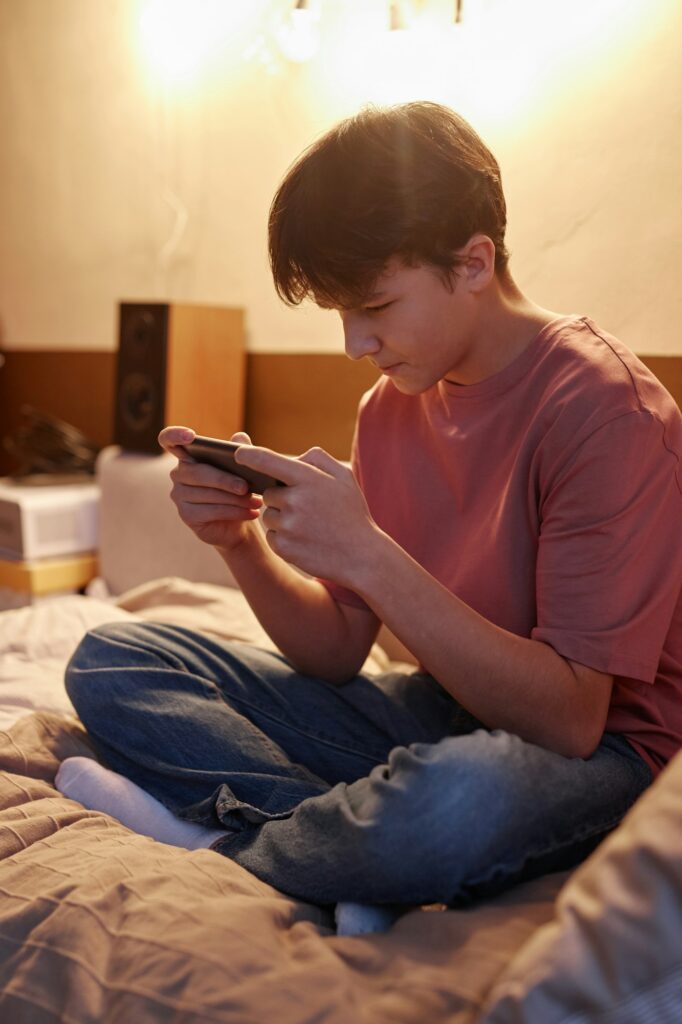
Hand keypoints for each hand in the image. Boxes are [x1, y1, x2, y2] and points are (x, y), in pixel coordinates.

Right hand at [158, 426, 262, 550]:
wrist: (239, 522)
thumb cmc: (238, 490)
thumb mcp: (243, 468)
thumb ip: (241, 450)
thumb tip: (240, 438)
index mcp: (189, 455)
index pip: (169, 439)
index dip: (175, 435)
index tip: (191, 436)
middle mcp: (178, 473)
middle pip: (197, 472)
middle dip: (224, 480)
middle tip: (245, 487)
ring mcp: (179, 495)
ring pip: (207, 493)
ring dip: (235, 499)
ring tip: (256, 501)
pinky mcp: (186, 515)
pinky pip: (210, 511)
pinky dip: (234, 511)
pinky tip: (250, 513)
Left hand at [234, 444, 378, 585]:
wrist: (362, 557)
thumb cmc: (352, 514)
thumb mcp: (344, 478)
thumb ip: (318, 459)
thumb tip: (293, 458)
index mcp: (308, 479)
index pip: (268, 460)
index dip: (249, 454)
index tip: (238, 452)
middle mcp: (294, 500)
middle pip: (268, 493)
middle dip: (281, 498)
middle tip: (307, 509)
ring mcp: (288, 525)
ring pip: (268, 515)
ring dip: (281, 519)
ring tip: (309, 527)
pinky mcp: (283, 547)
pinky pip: (270, 536)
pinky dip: (283, 538)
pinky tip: (305, 541)